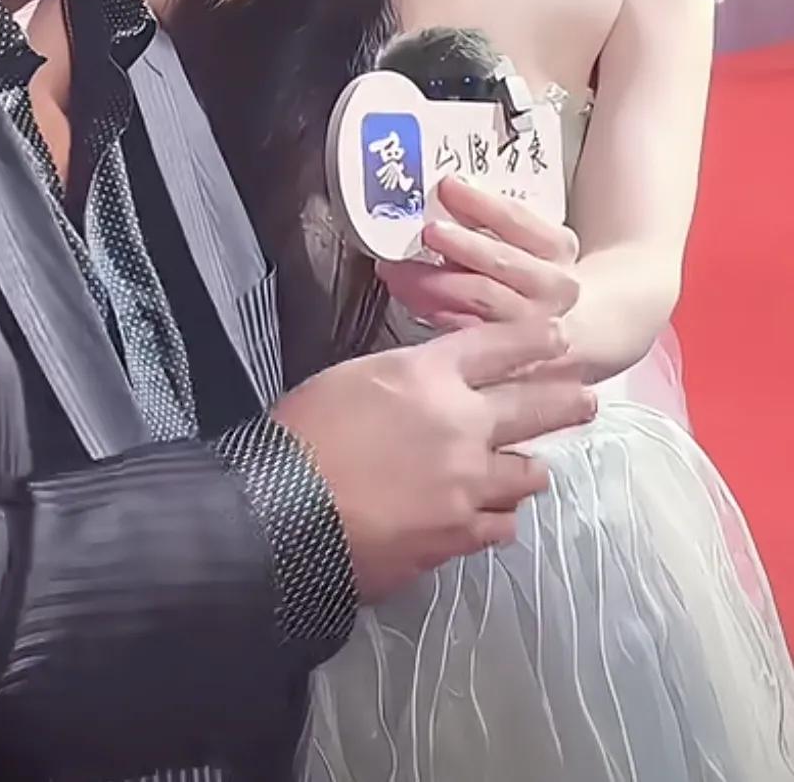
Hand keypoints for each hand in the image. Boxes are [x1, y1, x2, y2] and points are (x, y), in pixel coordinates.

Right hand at [271, 318, 594, 601]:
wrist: (284, 511)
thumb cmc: (303, 434)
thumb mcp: (353, 378)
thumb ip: (405, 378)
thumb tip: (428, 389)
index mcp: (430, 375)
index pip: (500, 345)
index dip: (535, 339)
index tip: (559, 336)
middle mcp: (462, 423)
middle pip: (536, 405)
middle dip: (567, 399)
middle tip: (588, 399)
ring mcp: (468, 483)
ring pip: (527, 472)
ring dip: (528, 467)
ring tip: (531, 468)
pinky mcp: (460, 535)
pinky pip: (502, 524)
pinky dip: (498, 516)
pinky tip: (492, 514)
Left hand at [378, 175, 579, 332]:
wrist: (569, 320)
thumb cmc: (531, 269)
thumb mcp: (526, 237)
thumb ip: (487, 218)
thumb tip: (444, 193)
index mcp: (557, 246)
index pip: (516, 218)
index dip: (480, 202)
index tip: (447, 186)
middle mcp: (553, 286)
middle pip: (502, 261)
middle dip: (460, 244)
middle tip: (427, 231)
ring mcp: (533, 322)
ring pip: (481, 298)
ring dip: (433, 281)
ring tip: (399, 268)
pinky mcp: (510, 352)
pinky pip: (465, 328)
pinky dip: (432, 310)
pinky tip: (409, 296)